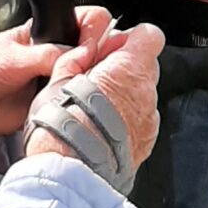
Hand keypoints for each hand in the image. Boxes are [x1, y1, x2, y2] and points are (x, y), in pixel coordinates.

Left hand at [0, 5, 123, 142]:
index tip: (88, 47)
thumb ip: (47, 55)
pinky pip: (78, 104)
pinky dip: (78, 106)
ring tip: (73, 89)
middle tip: (83, 70)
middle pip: (98, 50)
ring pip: (92, 78)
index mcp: (50, 32)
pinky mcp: (57, 103)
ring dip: (88, 84)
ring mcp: (60, 79)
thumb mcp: (13, 55)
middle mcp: (60, 54)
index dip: (94, 31)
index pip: (88, 21)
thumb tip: (79, 55)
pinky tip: (70, 105)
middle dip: (98, 59)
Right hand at [24, 21, 165, 170]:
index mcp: (127, 68)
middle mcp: (146, 92)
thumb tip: (84, 49)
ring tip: (95, 110)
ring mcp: (149, 118)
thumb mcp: (58, 81)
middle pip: (145, 66)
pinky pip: (141, 121)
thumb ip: (77, 59)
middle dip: (124, 68)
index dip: (130, 39)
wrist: (70, 171)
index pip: (150, 35)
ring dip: (125, 97)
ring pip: (143, 95)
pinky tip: (102, 129)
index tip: (111, 49)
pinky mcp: (147, 141)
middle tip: (97, 79)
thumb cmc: (61, 126)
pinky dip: (126, 121)